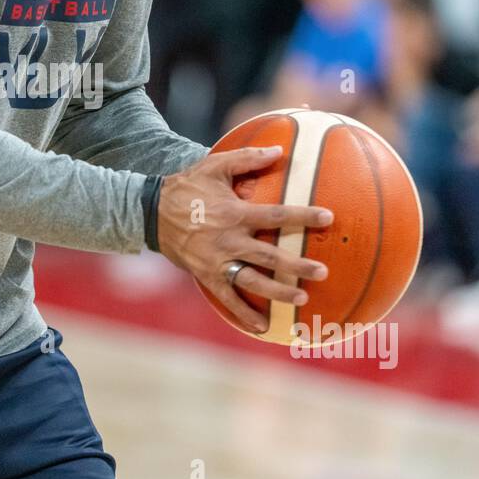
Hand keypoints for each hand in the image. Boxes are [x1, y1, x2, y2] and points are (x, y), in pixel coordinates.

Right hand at [157, 145, 331, 333]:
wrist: (151, 211)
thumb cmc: (187, 186)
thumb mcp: (215, 165)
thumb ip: (247, 158)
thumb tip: (280, 150)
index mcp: (235, 213)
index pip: (277, 215)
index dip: (304, 216)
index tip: (328, 217)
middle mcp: (229, 240)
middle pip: (270, 256)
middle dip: (298, 265)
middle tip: (323, 272)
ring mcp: (217, 261)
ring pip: (253, 281)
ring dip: (278, 291)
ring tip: (302, 298)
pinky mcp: (206, 275)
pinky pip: (227, 298)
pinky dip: (244, 314)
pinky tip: (262, 328)